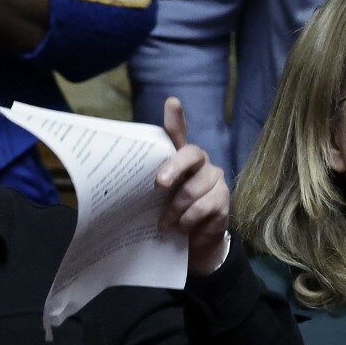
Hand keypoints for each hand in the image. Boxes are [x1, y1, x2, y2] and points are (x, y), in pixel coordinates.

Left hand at [155, 97, 229, 275]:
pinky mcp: (224, 199)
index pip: (178, 133)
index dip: (176, 118)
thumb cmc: (170, 212)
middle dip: (173, 168)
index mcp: (180, 158)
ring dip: (174, 210)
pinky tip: (180, 227)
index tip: (172, 103)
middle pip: (191, 155)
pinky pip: (203, 207)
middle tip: (159, 185)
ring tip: (164, 223)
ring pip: (193, 188)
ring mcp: (215, 179)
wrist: (192, 241)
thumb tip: (121, 180)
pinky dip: (187, 220)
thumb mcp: (155, 197)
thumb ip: (148, 184)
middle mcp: (201, 162)